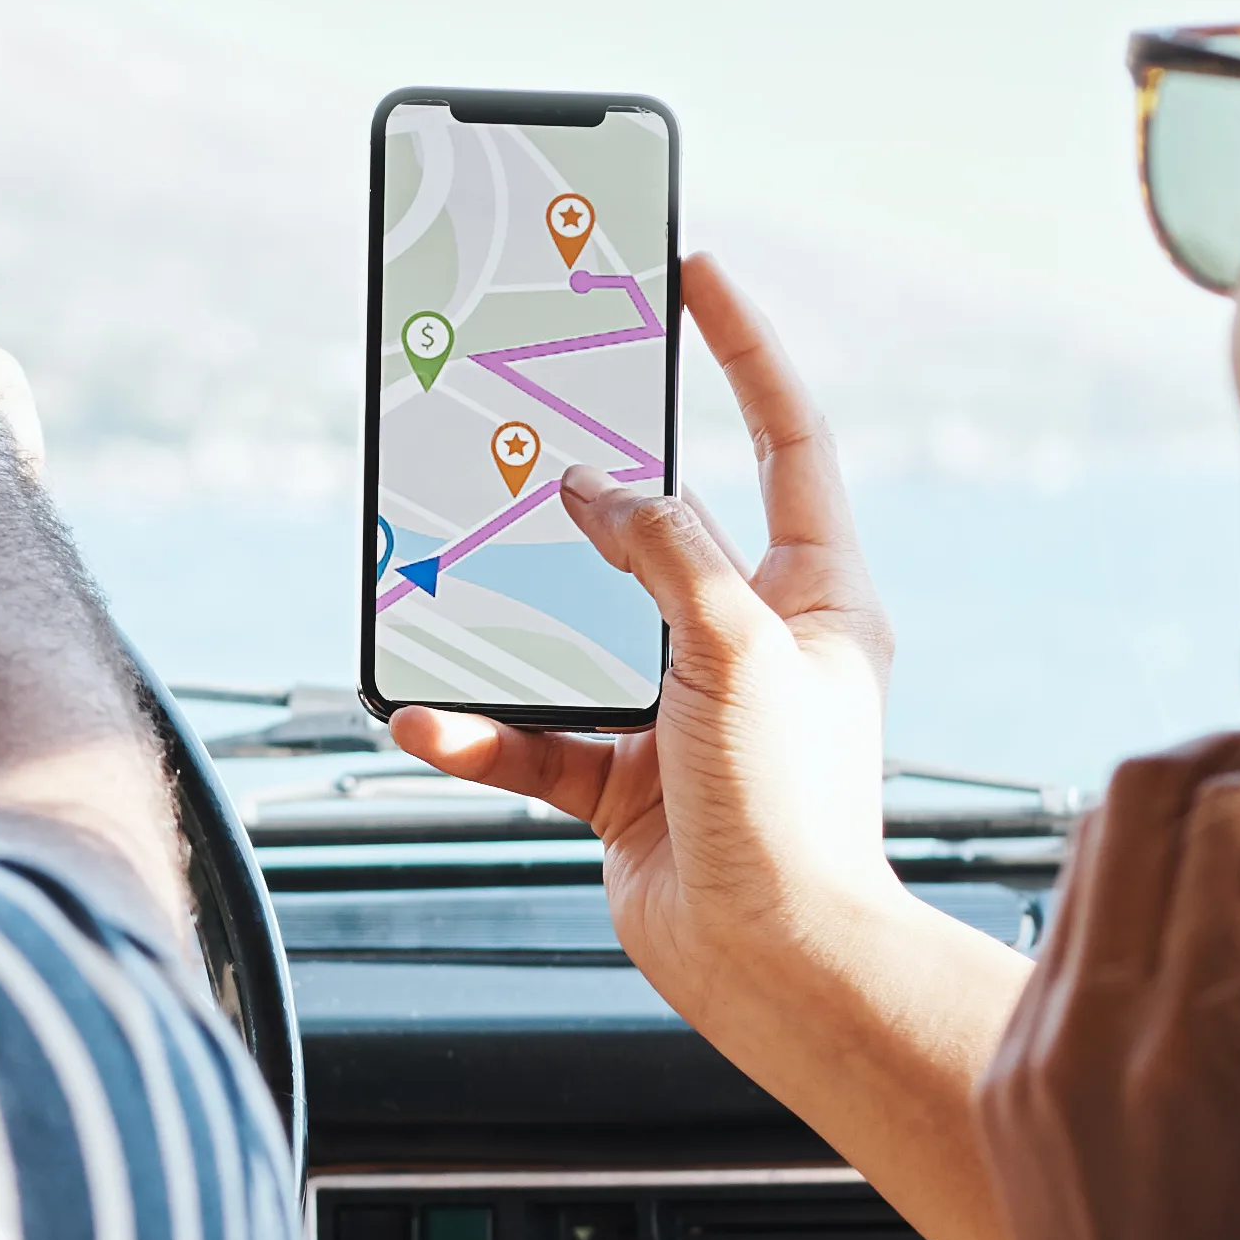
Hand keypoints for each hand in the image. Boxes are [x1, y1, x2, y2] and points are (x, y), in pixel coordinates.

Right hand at [398, 251, 1033, 1239]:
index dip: (744, 349)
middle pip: (653, 529)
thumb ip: (663, 548)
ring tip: (436, 580)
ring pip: (570, 634)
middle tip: (518, 414)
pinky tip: (425, 717)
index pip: (786, 438)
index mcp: (814, 594)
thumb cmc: (795, 811)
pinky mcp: (623, 783)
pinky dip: (475, 728)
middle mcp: (749, 641)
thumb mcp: (738, 645)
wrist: (778, 969)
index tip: (695, 270)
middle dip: (579, 485)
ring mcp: (680, 712)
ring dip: (501, 623)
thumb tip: (595, 486)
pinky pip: (530, 737)